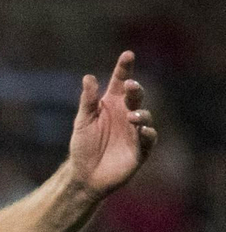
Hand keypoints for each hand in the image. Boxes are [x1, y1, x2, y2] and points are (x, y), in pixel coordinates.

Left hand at [67, 51, 155, 198]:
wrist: (84, 176)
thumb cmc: (83, 147)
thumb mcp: (83, 122)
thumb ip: (87, 101)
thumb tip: (88, 77)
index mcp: (112, 104)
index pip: (121, 81)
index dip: (124, 68)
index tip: (127, 55)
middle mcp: (126, 113)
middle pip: (135, 95)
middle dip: (135, 89)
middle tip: (130, 86)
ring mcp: (135, 130)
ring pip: (144, 116)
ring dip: (140, 114)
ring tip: (131, 116)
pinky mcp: (140, 149)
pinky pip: (148, 139)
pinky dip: (148, 133)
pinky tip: (143, 130)